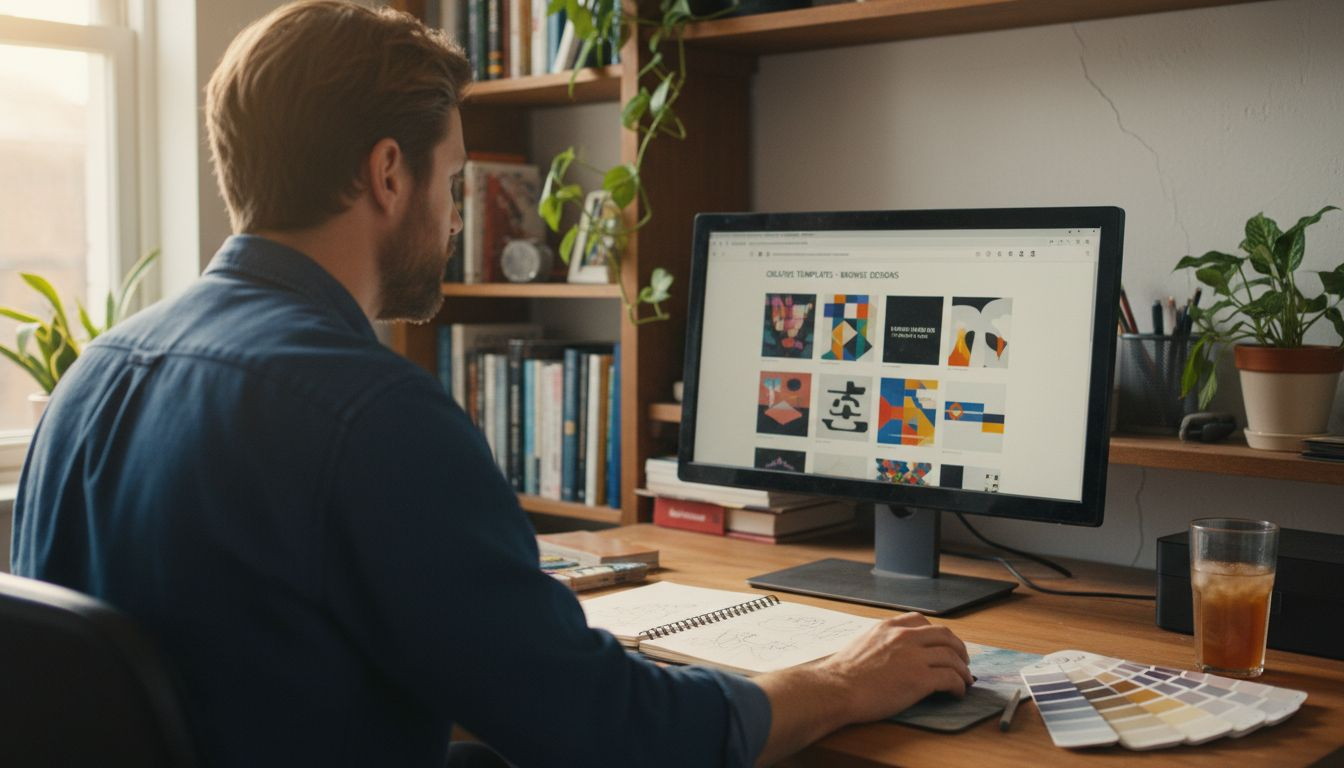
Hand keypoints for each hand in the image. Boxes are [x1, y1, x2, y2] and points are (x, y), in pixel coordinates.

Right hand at [753, 612, 972, 765]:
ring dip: (963, 669)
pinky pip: (950, 678)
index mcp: (889, 627)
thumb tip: (891, 655)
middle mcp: (904, 636)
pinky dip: (959, 685)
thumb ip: (881, 643)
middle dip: (958, 648)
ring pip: (952, 656)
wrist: (837, 688)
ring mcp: (914, 657)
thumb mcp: (862, 644)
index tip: (942, 644)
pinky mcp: (920, 679)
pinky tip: (958, 693)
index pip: (922, 621)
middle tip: (962, 661)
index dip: (937, 633)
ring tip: (965, 680)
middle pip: (945, 635)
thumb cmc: (842, 673)